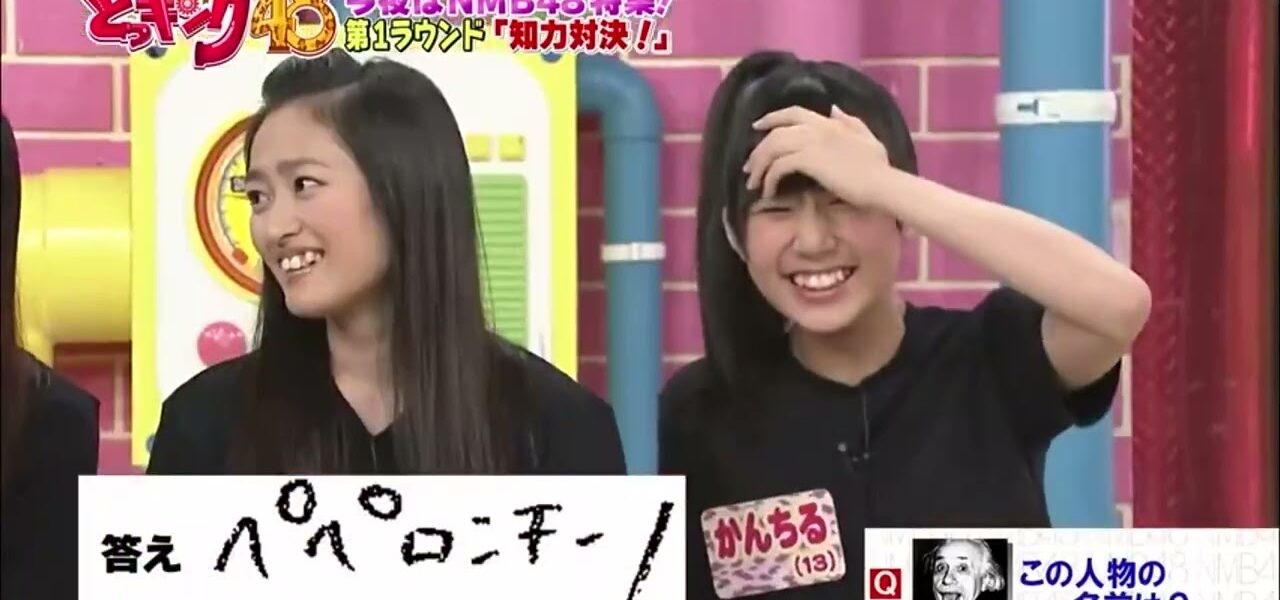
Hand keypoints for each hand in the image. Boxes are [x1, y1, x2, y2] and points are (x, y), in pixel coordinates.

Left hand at [743, 105, 891, 202]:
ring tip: (753, 182)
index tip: (757, 126)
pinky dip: (769, 179)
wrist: (882, 183)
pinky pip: (779, 166)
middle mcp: (818, 127)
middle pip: (776, 132)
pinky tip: (768, 192)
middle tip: (749, 167)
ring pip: (773, 147)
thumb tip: (833, 109)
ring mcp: (813, 142)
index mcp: (830, 122)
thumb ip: (850, 121)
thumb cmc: (878, 167)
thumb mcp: (867, 137)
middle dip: (758, 149)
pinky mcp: (809, 160)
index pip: (794, 113)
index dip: (772, 118)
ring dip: (759, 166)